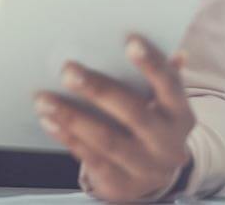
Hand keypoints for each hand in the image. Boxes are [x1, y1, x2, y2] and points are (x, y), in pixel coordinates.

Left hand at [34, 34, 194, 201]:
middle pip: (134, 112)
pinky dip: (67, 137)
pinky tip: (49, 120)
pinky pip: (91, 158)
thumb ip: (161, 76)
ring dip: (72, 117)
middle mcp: (167, 142)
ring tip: (44, 98)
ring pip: (107, 139)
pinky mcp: (121, 183)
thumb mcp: (161, 104)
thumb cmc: (150, 125)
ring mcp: (146, 166)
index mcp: (180, 115)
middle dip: (99, 89)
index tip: (130, 41)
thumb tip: (175, 51)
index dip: (152, 63)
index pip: (170, 85)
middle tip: (68, 70)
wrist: (153, 178)